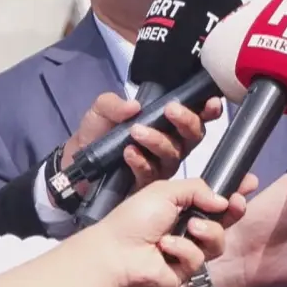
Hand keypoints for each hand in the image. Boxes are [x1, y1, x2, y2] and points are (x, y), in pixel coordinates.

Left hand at [60, 93, 220, 194]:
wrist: (76, 161)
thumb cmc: (97, 132)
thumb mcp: (101, 110)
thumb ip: (114, 104)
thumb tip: (134, 107)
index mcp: (169, 123)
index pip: (197, 115)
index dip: (209, 110)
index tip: (211, 103)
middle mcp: (173, 144)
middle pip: (194, 135)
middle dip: (186, 121)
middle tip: (170, 110)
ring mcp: (162, 165)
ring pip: (174, 154)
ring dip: (158, 140)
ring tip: (136, 131)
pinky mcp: (148, 183)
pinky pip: (151, 172)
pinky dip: (141, 161)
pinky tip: (129, 153)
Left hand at [88, 177, 237, 286]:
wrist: (115, 250)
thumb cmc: (135, 217)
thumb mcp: (166, 190)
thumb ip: (199, 189)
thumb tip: (223, 201)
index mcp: (186, 207)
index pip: (217, 200)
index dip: (235, 192)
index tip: (249, 183)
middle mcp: (191, 228)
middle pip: (226, 221)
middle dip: (234, 210)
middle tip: (235, 203)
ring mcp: (189, 250)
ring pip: (218, 241)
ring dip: (206, 232)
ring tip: (188, 228)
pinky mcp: (186, 271)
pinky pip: (198, 259)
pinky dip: (183, 250)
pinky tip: (165, 247)